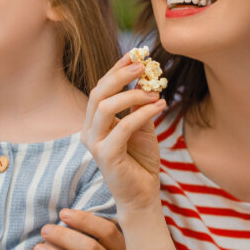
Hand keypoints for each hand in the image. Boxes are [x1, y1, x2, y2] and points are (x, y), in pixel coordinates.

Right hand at [82, 56, 167, 210]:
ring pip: (105, 107)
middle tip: (143, 65)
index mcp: (94, 122)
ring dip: (132, 95)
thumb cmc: (141, 162)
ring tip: (156, 91)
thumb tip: (145, 77)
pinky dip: (142, 113)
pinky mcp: (106, 156)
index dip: (115, 70)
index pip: (100, 89)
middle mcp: (89, 131)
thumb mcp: (142, 127)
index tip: (134, 54)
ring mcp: (95, 144)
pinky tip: (160, 106)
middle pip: (97, 93)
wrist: (143, 194)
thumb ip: (139, 106)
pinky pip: (122, 127)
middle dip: (120, 76)